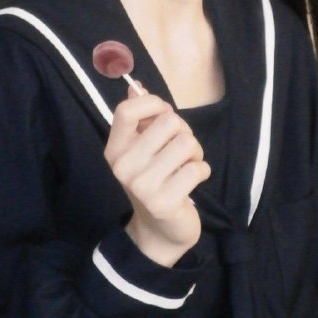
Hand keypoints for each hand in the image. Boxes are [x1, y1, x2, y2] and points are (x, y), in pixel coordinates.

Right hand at [104, 85, 210, 266]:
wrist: (158, 231)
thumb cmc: (154, 179)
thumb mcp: (142, 148)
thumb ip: (141, 117)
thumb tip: (136, 86)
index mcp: (115, 149)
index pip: (127, 110)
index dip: (154, 104)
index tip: (164, 115)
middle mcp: (123, 166)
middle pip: (168, 121)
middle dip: (184, 131)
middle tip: (180, 149)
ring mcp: (142, 186)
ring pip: (187, 142)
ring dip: (196, 152)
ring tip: (187, 164)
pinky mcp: (164, 202)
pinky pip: (197, 168)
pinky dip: (202, 170)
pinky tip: (192, 181)